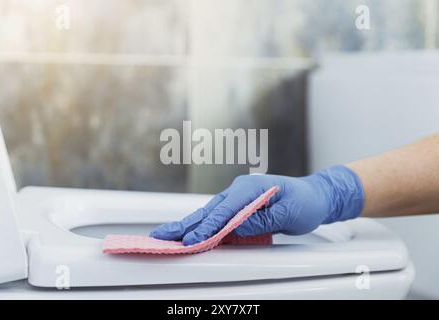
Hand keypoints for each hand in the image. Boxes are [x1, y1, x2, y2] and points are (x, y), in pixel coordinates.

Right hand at [149, 165, 364, 245]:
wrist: (313, 196)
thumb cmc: (305, 201)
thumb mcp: (289, 212)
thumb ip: (263, 219)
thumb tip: (237, 226)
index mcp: (251, 187)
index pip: (225, 210)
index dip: (208, 227)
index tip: (192, 240)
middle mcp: (240, 190)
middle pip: (209, 210)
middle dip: (186, 224)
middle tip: (162, 235)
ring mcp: (238, 198)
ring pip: (209, 214)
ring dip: (188, 225)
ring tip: (167, 234)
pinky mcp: (239, 208)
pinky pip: (217, 218)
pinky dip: (202, 226)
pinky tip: (188, 233)